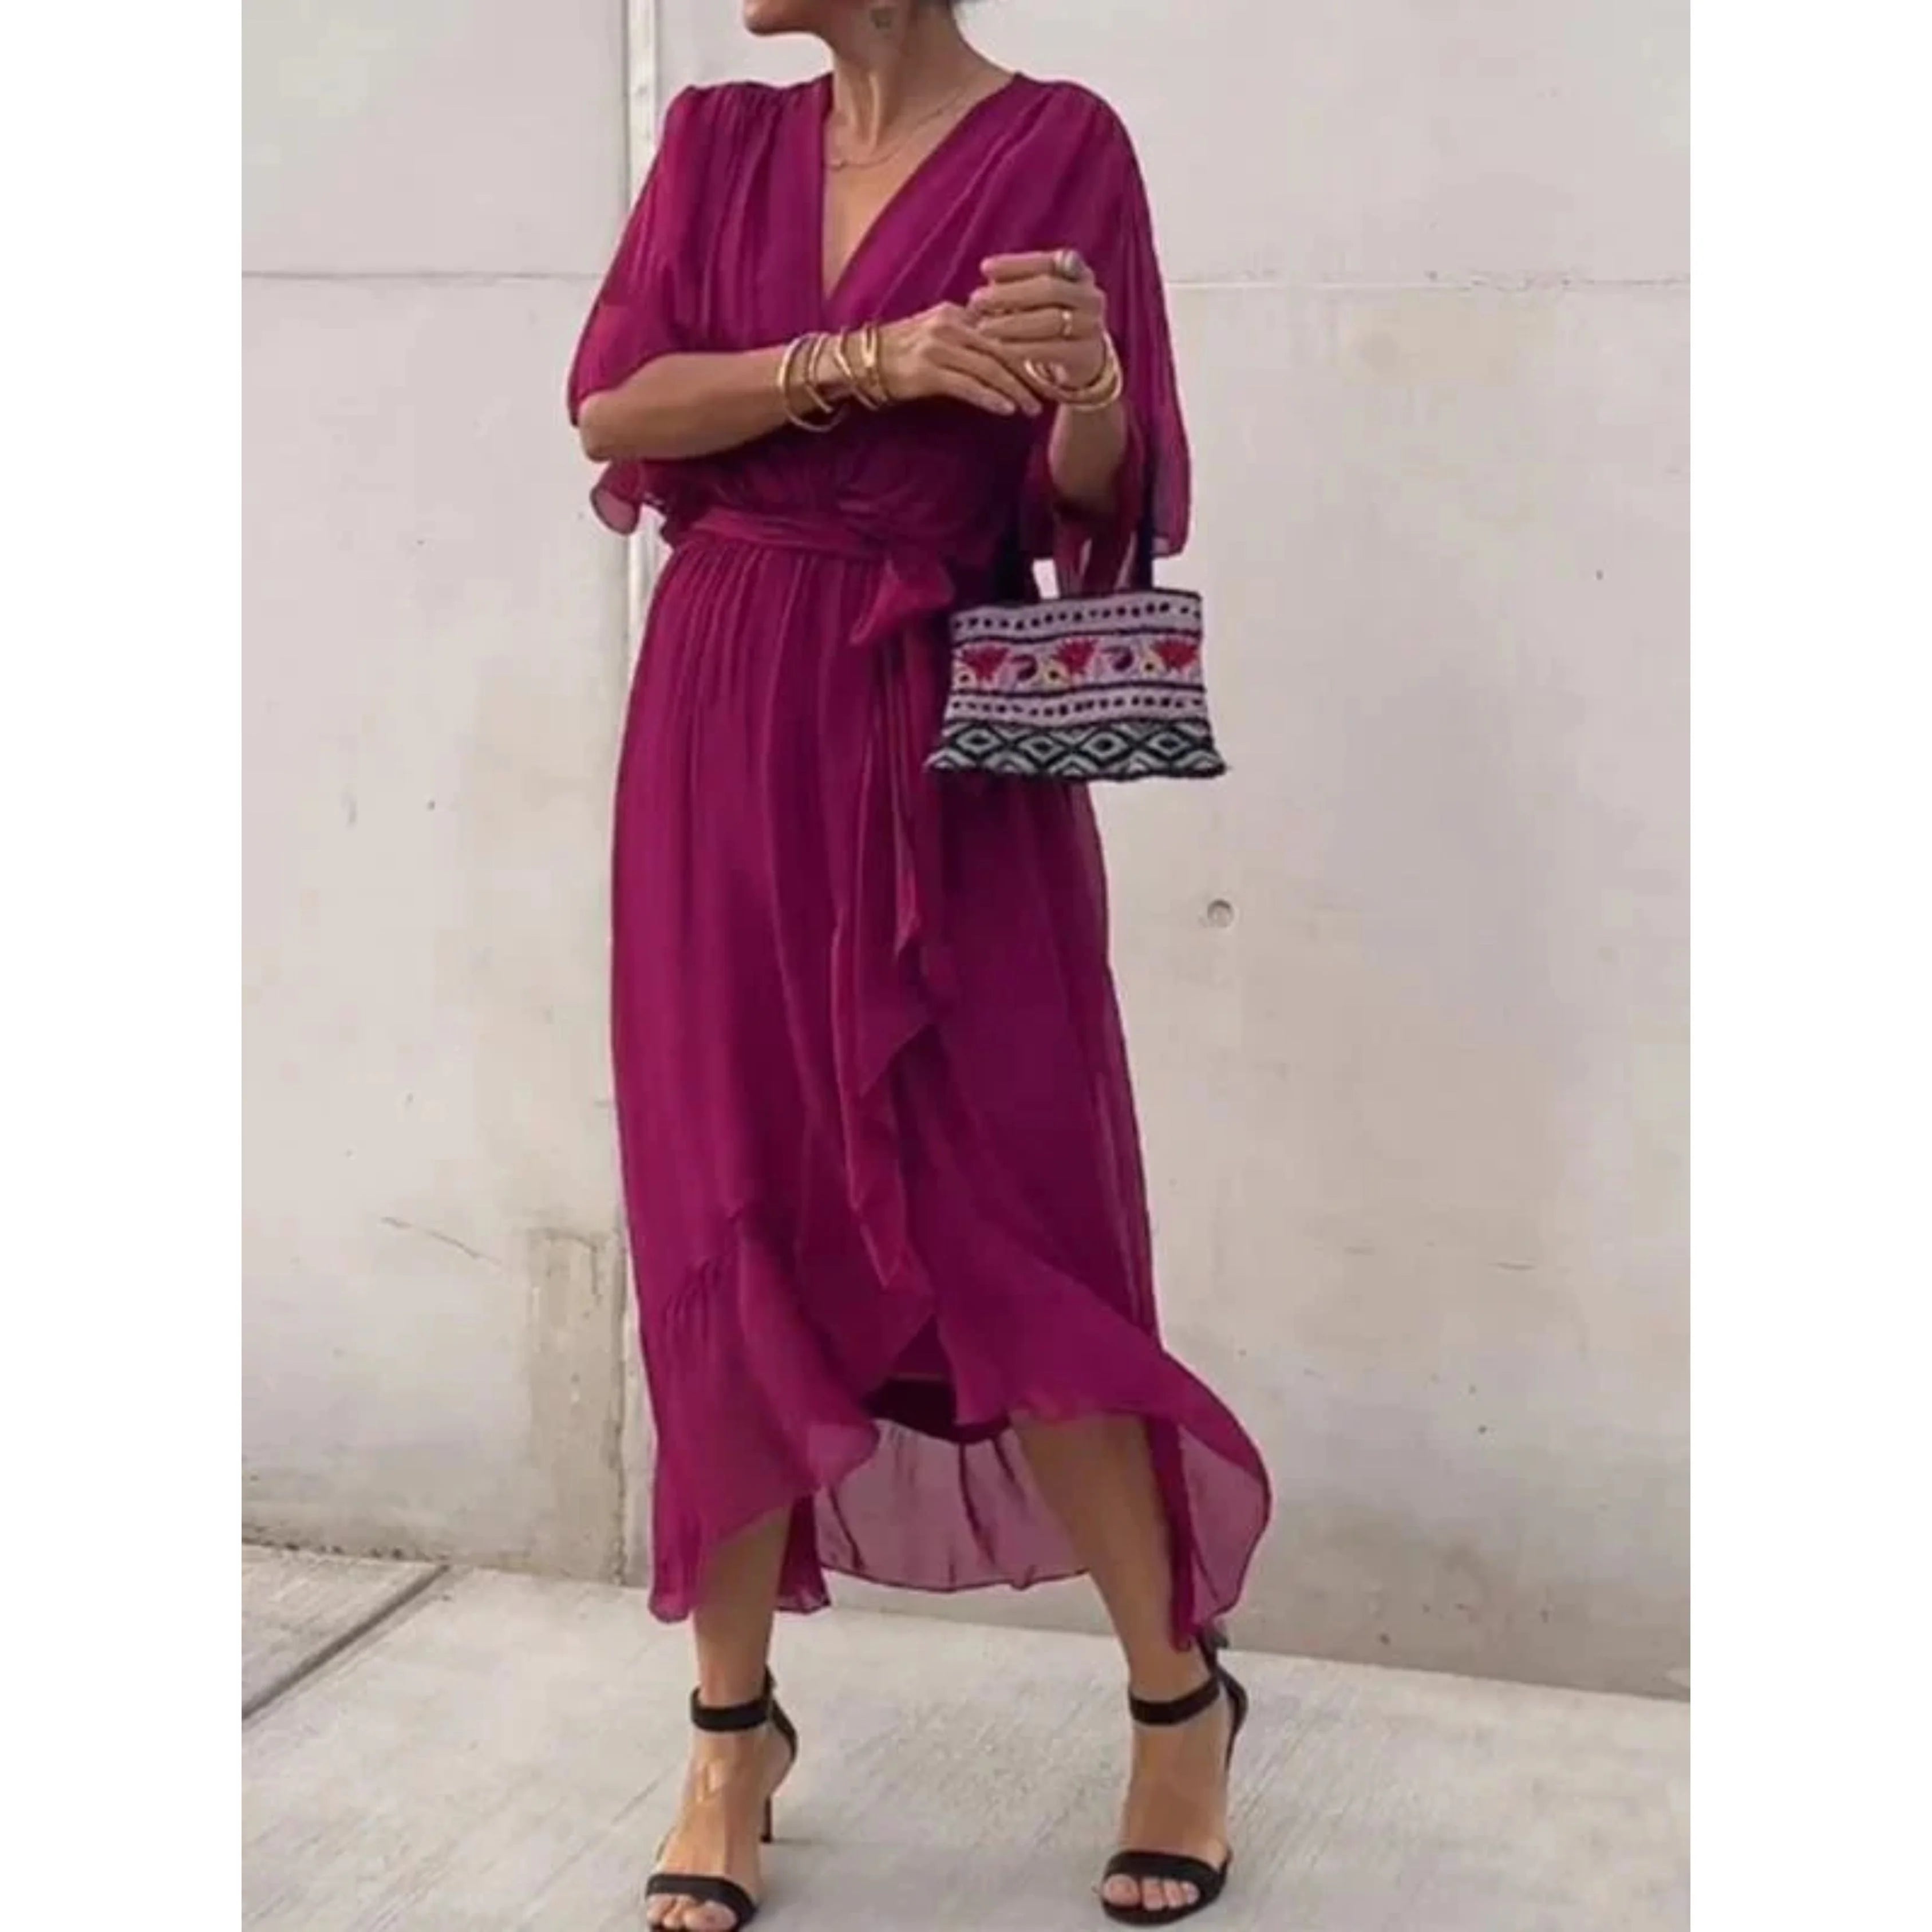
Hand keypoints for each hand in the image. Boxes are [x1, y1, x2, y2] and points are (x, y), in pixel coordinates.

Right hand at [877, 304, 1042, 416]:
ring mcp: (938, 348)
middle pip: (1001, 348)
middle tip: (1050, 391)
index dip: (1028, 348)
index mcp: (955, 313)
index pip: (1001, 328)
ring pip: (989, 368)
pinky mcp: (927, 372)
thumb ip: (968, 337)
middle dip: (1029, 371)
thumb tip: (1003, 349)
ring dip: (1015, 389)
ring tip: (1034, 407)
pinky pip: (968, 386)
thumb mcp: (937, 334)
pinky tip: (1007, 409)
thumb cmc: (901, 353)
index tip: (1049, 366)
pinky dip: (990, 398)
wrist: (860, 361)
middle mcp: (949, 325)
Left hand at [968, 251, 1110, 390]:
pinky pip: (1053, 349)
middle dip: (1011, 294)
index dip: (1016, 264)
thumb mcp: (1034, 296)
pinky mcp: (1084, 354)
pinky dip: (1024, 347)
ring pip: (1051, 320)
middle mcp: (1089, 295)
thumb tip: (985, 280)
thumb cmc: (1047, 317)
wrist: (1081, 357)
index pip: (1047, 262)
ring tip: (983, 327)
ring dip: (1013, 323)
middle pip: (1050, 289)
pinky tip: (1001, 346)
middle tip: (977, 300)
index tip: (985, 268)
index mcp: (1076, 272)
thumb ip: (1014, 284)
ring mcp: (1090, 325)